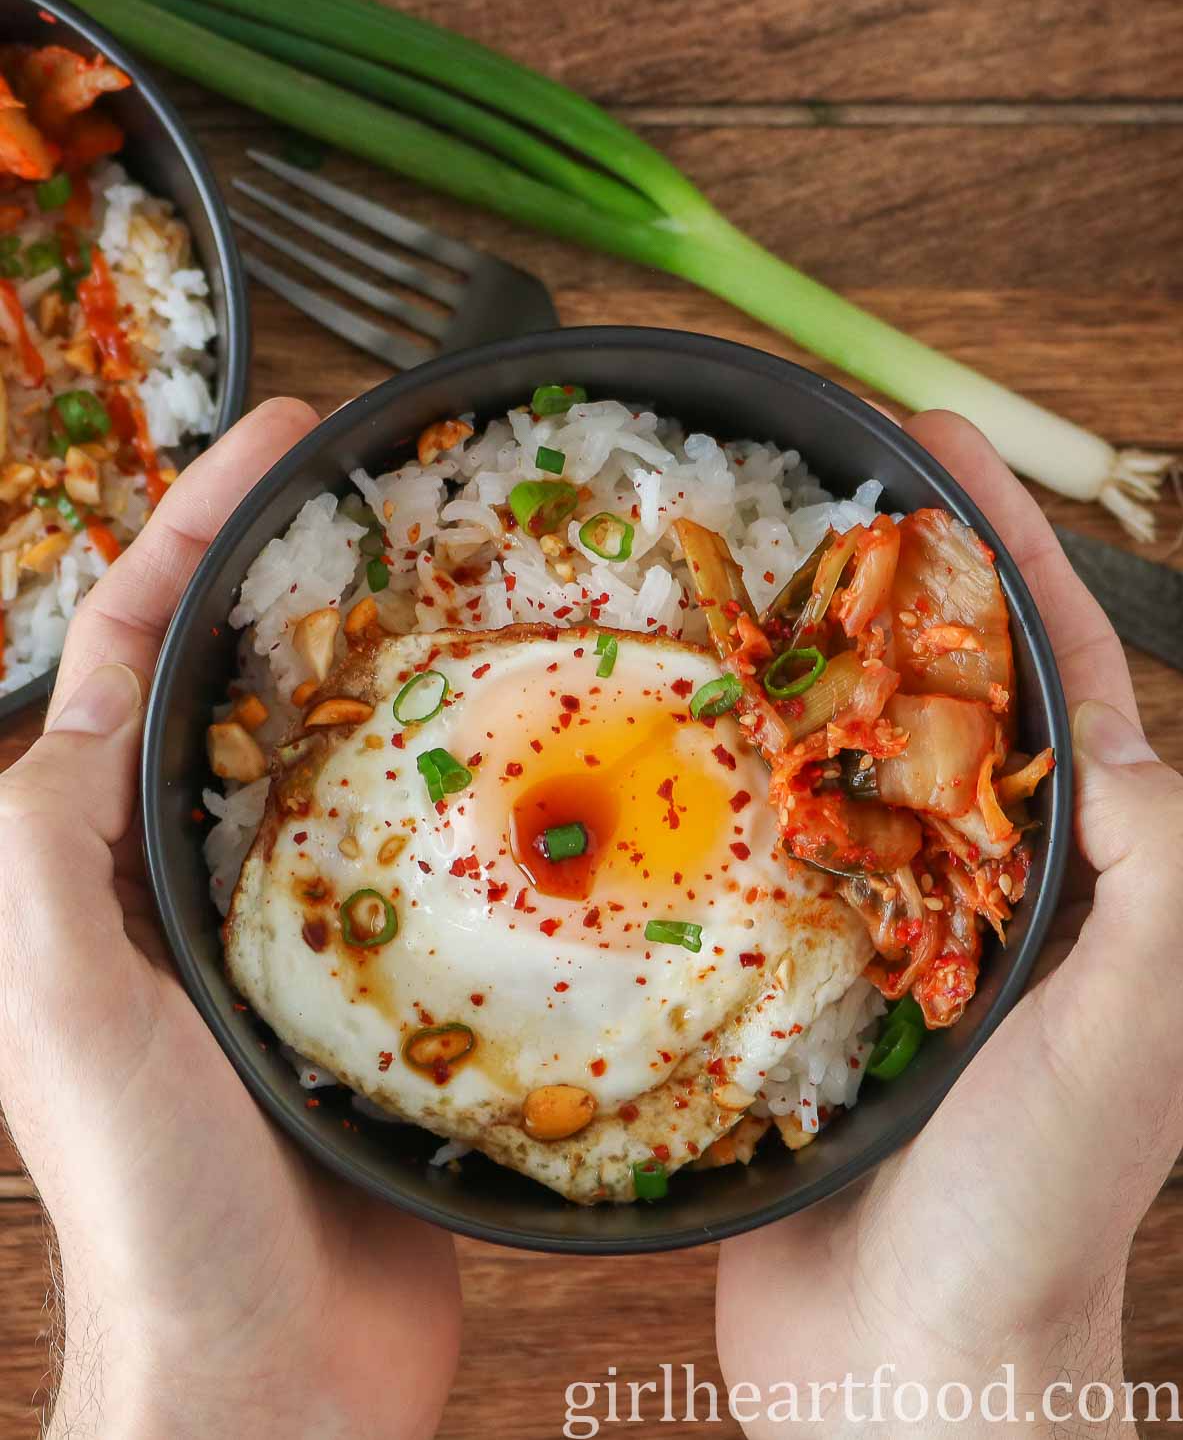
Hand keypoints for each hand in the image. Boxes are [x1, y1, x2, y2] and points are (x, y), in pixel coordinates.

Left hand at [0, 401, 460, 1439]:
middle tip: (396, 491)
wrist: (273, 1371)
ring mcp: (296, 923)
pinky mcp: (389, 978)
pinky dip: (470, 784)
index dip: (194, 526)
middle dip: (305, 573)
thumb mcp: (60, 997)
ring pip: (349, 754)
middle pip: (248, 681)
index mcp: (96, 859)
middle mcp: (191, 876)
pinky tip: (531, 746)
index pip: (135, 648)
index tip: (280, 435)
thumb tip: (100, 688)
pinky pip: (431, 849)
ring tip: (478, 586)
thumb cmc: (154, 1198)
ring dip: (401, 666)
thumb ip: (54, 838)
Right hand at [716, 410, 1182, 1435]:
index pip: (1051, 672)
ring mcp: (883, 928)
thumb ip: (1164, 870)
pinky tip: (669, 736)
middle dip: (889, 577)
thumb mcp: (1144, 1021)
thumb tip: (1118, 741)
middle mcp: (984, 885)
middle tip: (817, 481)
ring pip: (835, 760)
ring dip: (793, 666)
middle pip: (933, 692)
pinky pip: (755, 854)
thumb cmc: (1037, 1198)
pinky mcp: (794, 980)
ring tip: (734, 576)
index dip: (1003, 546)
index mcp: (1081, 875)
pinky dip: (720, 783)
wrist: (909, 1363)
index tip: (939, 437)